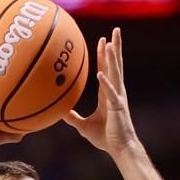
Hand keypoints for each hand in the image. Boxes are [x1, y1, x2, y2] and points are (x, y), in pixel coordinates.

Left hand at [63, 27, 138, 155]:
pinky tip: (100, 73)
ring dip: (112, 58)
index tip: (103, 41)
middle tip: (115, 31)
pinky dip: (105, 83)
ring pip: (115, 73)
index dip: (104, 55)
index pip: (105, 69)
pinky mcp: (118, 107)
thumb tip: (60, 112)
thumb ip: (73, 117)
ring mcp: (117, 98)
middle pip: (114, 65)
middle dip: (115, 48)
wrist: (119, 148)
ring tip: (110, 43)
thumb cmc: (105, 138)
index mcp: (107, 94)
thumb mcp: (83, 126)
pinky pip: (110, 93)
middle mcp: (115, 92)